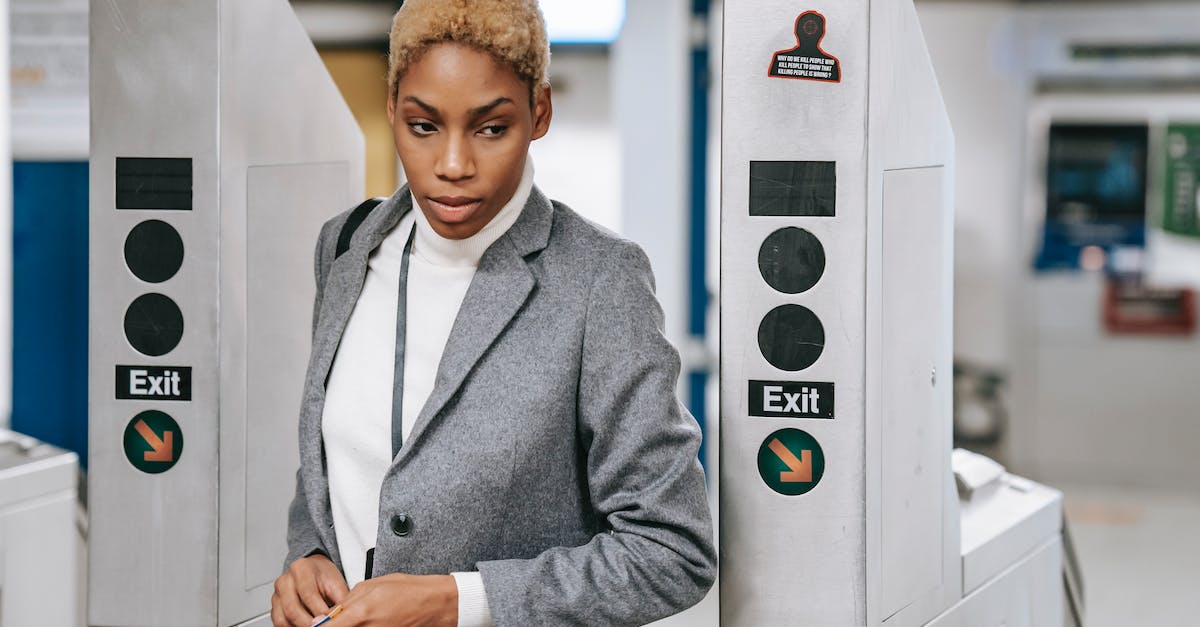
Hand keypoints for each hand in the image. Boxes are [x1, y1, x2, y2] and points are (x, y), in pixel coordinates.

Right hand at [271, 553, 349, 626]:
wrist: (314, 572)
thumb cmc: (324, 577)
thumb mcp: (337, 583)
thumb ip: (340, 599)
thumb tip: (341, 617)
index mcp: (300, 568)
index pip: (308, 594)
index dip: (319, 611)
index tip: (329, 620)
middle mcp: (285, 581)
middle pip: (292, 609)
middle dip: (308, 623)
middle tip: (321, 626)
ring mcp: (277, 595)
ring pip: (282, 619)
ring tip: (314, 626)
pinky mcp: (275, 608)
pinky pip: (279, 623)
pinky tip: (304, 626)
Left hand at [328, 573, 457, 626]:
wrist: (434, 604)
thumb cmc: (408, 591)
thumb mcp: (372, 585)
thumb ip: (346, 601)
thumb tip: (327, 615)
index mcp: (360, 613)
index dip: (319, 626)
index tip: (317, 624)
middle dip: (334, 625)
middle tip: (336, 620)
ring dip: (349, 626)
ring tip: (360, 618)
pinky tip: (368, 621)